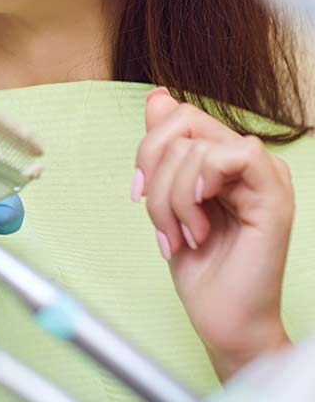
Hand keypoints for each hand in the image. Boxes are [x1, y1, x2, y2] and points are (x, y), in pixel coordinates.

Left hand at [133, 88, 293, 379]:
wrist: (220, 318)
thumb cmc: (197, 263)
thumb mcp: (165, 196)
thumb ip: (165, 146)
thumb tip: (157, 96)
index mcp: (222, 156)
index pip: (177, 116)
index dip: (147, 150)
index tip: (140, 194)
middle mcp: (246, 159)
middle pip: (181, 122)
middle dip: (154, 172)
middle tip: (160, 219)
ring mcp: (265, 174)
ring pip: (192, 149)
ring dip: (170, 200)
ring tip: (180, 236)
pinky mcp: (275, 195)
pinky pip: (228, 157)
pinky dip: (196, 191)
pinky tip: (200, 225)